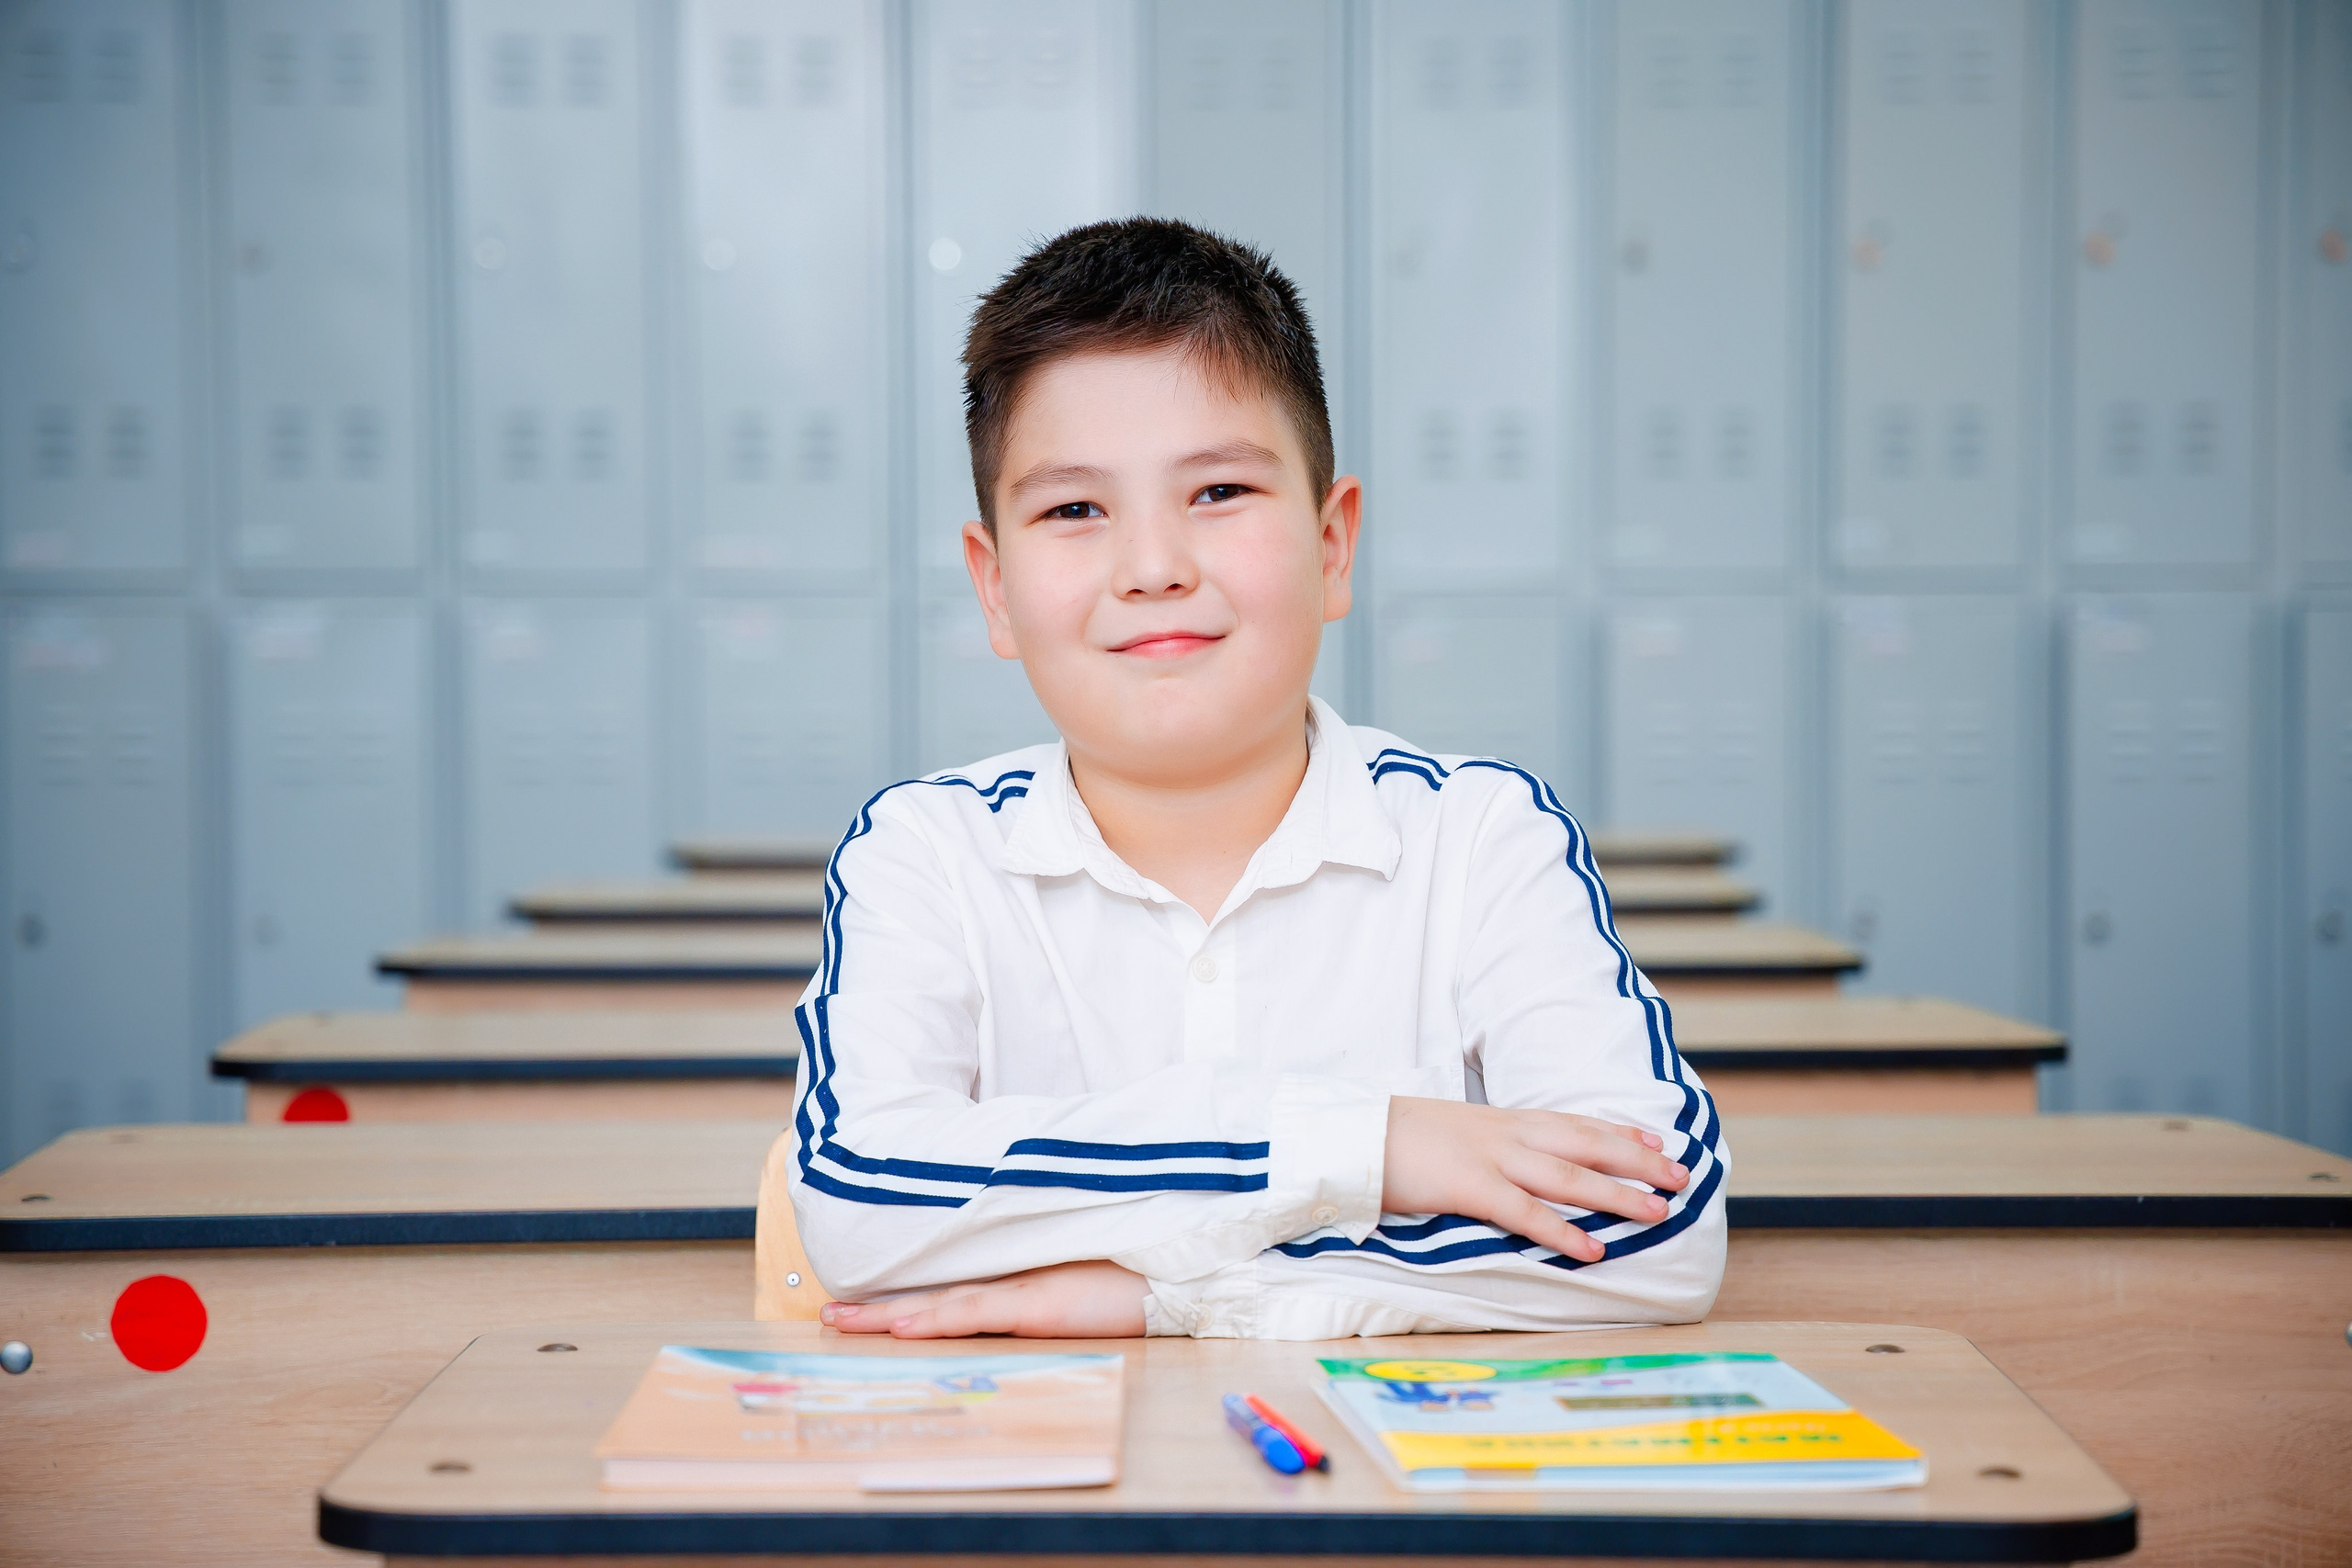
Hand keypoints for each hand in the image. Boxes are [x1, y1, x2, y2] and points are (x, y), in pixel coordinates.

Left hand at [817, 1260, 1149, 1338]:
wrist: (1176, 1264)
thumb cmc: (1135, 1269)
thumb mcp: (1079, 1275)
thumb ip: (1046, 1278)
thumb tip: (1020, 1289)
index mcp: (1017, 1272)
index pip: (949, 1285)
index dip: (904, 1295)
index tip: (860, 1303)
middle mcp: (1009, 1275)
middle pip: (931, 1291)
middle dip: (876, 1305)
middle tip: (825, 1313)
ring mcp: (1020, 1286)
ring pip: (939, 1301)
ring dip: (887, 1314)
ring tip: (838, 1320)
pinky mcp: (1036, 1302)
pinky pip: (976, 1311)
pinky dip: (937, 1317)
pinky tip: (904, 1323)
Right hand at [1380, 1097, 1688, 1262]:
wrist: (1351, 1133)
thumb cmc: (1396, 1138)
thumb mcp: (1452, 1131)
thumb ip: (1487, 1144)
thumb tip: (1514, 1164)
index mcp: (1501, 1119)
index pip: (1573, 1121)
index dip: (1619, 1131)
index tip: (1657, 1140)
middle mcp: (1506, 1133)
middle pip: (1586, 1143)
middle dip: (1638, 1161)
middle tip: (1681, 1176)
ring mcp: (1490, 1158)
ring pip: (1569, 1176)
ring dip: (1618, 1195)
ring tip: (1659, 1213)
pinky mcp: (1469, 1186)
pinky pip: (1525, 1212)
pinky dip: (1563, 1231)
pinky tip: (1593, 1249)